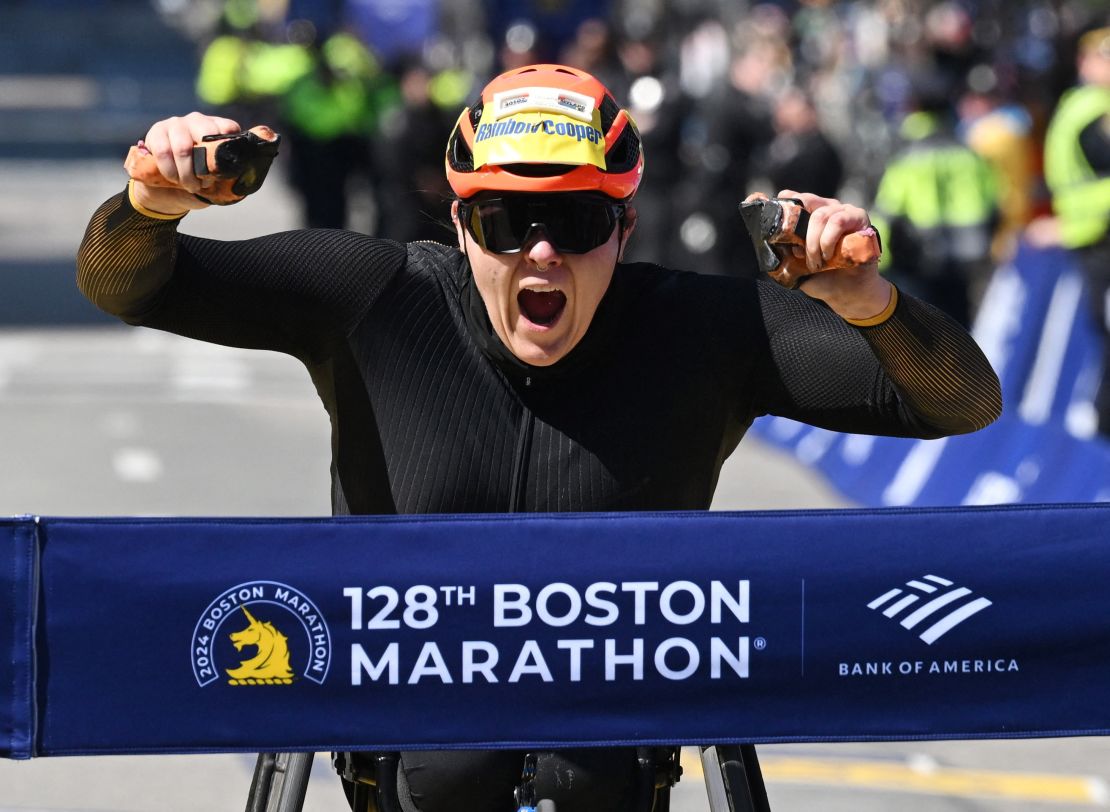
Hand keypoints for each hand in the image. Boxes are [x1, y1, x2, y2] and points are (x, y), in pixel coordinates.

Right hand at [129, 112, 241, 215]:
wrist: (169, 187)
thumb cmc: (201, 179)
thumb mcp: (220, 176)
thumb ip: (232, 171)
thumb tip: (245, 172)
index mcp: (219, 127)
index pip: (229, 129)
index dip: (226, 151)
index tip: (222, 172)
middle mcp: (198, 120)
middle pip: (206, 135)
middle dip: (205, 166)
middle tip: (204, 183)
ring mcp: (177, 123)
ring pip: (183, 148)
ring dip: (187, 173)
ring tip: (191, 186)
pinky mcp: (157, 131)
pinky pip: (163, 151)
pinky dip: (170, 170)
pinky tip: (175, 180)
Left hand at [775, 189, 892, 321]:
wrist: (845, 292)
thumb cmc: (820, 276)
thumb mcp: (793, 263)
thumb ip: (781, 248)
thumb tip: (764, 238)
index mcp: (809, 215)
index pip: (792, 197)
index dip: (781, 204)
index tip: (773, 218)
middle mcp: (826, 208)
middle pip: (804, 201)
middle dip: (797, 228)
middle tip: (798, 252)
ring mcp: (843, 210)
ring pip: (820, 215)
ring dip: (813, 243)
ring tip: (815, 262)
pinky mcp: (859, 218)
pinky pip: (838, 220)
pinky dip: (828, 240)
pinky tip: (828, 256)